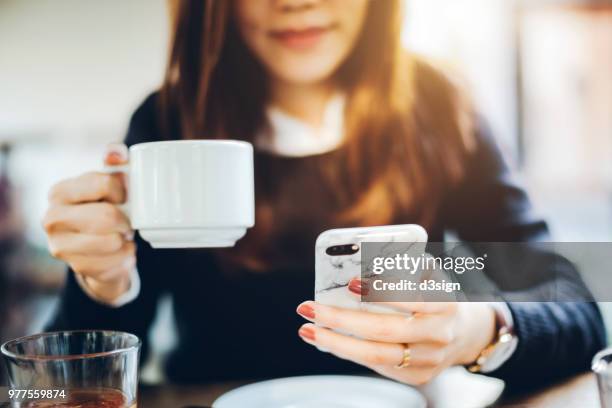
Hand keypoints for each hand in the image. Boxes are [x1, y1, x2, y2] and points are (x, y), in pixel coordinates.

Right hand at [43, 144, 134, 302]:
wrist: (97, 249)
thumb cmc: (104, 207)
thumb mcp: (109, 183)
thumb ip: (114, 162)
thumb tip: (116, 153)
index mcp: (59, 192)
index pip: (102, 183)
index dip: (123, 190)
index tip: (124, 197)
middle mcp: (52, 218)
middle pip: (107, 216)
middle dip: (125, 219)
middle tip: (126, 221)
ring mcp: (61, 246)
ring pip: (112, 241)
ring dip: (126, 239)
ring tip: (121, 235)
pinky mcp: (78, 268)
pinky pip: (116, 262)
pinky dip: (127, 257)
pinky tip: (120, 251)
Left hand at [296, 279, 495, 384]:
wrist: (463, 332)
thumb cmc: (433, 294)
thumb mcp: (427, 273)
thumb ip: (401, 265)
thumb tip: (357, 265)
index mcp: (444, 302)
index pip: (410, 298)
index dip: (380, 291)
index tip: (350, 283)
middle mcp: (438, 333)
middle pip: (383, 330)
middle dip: (340, 319)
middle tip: (307, 307)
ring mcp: (429, 359)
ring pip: (376, 354)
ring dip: (336, 343)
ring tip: (308, 330)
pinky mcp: (418, 376)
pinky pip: (378, 365)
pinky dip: (350, 352)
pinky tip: (330, 340)